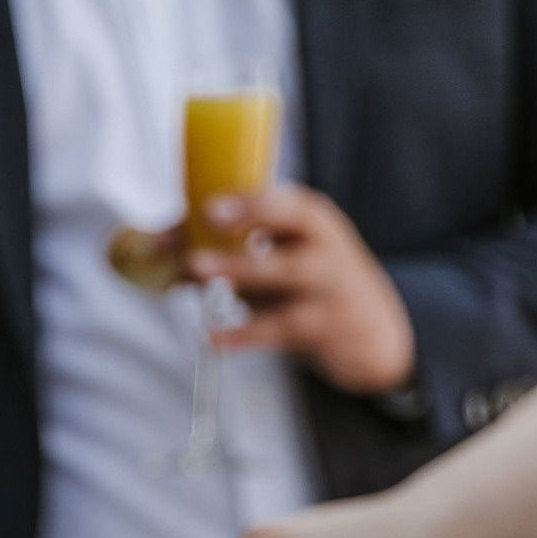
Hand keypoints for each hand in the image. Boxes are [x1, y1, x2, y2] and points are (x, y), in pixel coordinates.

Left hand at [190, 186, 415, 395]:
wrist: (374, 333)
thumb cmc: (312, 284)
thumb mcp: (285, 254)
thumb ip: (230, 247)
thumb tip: (163, 245)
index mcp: (311, 219)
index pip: (283, 200)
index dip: (246, 200)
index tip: (209, 204)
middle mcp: (324, 244)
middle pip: (290, 223)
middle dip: (249, 217)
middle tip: (206, 219)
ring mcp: (326, 285)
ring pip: (283, 274)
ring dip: (239, 271)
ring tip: (196, 274)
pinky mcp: (321, 327)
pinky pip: (277, 329)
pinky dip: (243, 334)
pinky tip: (212, 338)